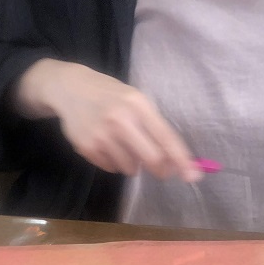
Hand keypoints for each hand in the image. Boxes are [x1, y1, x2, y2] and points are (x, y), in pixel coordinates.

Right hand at [12, 59, 200, 181]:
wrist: (69, 88)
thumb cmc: (110, 95)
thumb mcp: (134, 100)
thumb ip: (153, 127)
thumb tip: (173, 160)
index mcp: (137, 104)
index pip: (165, 137)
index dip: (181, 159)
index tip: (193, 176)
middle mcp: (120, 119)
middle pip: (151, 159)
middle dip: (160, 169)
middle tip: (161, 171)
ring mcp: (101, 135)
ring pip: (131, 168)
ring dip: (133, 163)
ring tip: (123, 145)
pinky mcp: (87, 148)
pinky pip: (111, 168)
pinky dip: (114, 162)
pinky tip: (106, 145)